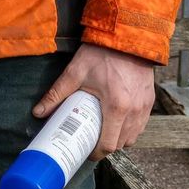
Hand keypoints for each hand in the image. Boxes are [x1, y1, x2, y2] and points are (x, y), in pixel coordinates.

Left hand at [33, 44, 154, 159]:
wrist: (126, 35)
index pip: (108, 144)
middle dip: (107, 146)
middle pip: (122, 143)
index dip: (96, 153)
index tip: (86, 151)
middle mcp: (134, 111)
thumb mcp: (75, 72)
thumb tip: (39, 112)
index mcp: (117, 107)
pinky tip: (118, 120)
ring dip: (120, 138)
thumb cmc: (101, 53)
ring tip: (104, 131)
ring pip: (134, 136)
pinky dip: (131, 128)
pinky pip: (141, 124)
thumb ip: (57, 94)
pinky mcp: (150, 100)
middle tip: (92, 141)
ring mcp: (145, 106)